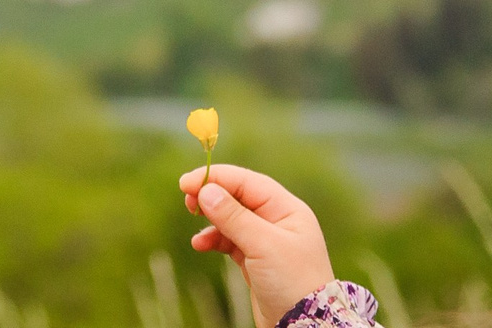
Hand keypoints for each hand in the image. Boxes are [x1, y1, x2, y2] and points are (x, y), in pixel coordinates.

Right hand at [179, 165, 334, 327]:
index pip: (248, 182)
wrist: (305, 326)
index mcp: (287, 209)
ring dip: (211, 219)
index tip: (187, 182)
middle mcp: (278, 221)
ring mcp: (266, 241)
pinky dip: (214, 240)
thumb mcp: (264, 245)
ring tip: (193, 221)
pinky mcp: (256, 261)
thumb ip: (234, 217)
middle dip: (212, 196)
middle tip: (187, 199)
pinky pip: (230, 241)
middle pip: (239, 197)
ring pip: (232, 219)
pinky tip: (200, 244)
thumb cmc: (293, 282)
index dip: (217, 178)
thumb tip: (206, 191)